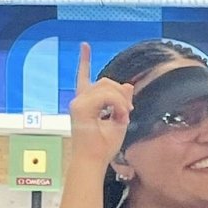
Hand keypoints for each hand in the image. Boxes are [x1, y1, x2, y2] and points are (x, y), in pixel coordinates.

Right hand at [67, 42, 133, 167]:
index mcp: (86, 103)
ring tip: (123, 117)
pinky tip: (120, 116)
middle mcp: (80, 100)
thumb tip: (128, 85)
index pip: (84, 77)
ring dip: (121, 101)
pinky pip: (106, 96)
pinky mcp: (80, 107)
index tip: (84, 46)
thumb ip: (122, 103)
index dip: (84, 60)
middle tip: (127, 113)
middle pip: (105, 81)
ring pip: (107, 87)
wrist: (93, 161)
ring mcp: (78, 103)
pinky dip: (117, 105)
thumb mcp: (119, 121)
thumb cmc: (102, 148)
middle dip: (121, 93)